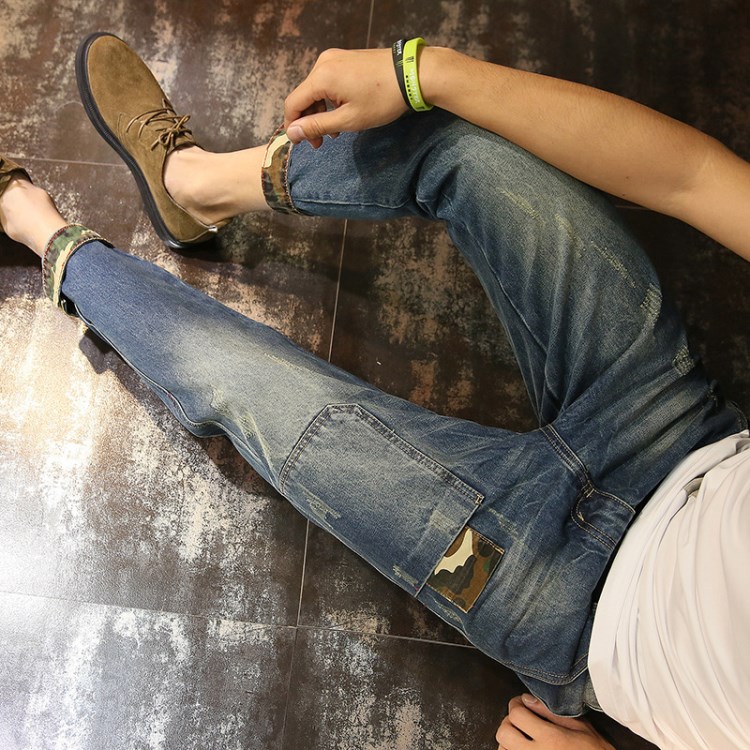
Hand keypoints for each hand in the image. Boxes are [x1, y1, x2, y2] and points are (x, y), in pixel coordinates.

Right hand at [283, 48, 408, 147]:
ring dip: (320, 112)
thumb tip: (291, 133)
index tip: (302, 144)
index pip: (293, 102)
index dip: (293, 125)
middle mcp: (323, 63)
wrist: (411, 73)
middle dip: (309, 121)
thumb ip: (317, 126)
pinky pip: (328, 81)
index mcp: (321, 77)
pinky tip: (342, 113)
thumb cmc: (382, 99)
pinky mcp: (345, 58)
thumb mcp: (348, 119)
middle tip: (321, 143)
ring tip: (334, 132)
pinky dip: (330, 100)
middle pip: (304, 96)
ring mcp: (335, 58)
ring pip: (316, 89)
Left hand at [496, 695, 614, 749]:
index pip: (516, 715)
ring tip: (522, 738)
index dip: (516, 704)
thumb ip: (550, 712)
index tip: (521, 703)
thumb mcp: (580, 727)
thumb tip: (526, 699)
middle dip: (509, 722)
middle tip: (521, 720)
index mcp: (550, 739)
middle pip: (504, 732)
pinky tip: (523, 749)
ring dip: (508, 741)